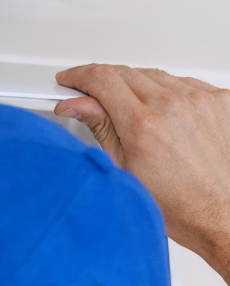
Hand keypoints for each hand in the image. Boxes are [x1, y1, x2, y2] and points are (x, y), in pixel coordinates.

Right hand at [55, 65, 229, 281]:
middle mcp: (174, 107)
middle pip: (126, 73)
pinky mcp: (220, 100)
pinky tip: (161, 114)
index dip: (79, 76)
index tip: (70, 80)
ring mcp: (201, 100)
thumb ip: (99, 126)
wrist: (219, 212)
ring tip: (132, 113)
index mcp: (144, 126)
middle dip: (103, 82)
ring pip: (154, 76)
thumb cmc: (176, 202)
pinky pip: (183, 83)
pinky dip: (166, 92)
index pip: (102, 79)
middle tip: (93, 97)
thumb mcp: (122, 168)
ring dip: (135, 87)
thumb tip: (76, 105)